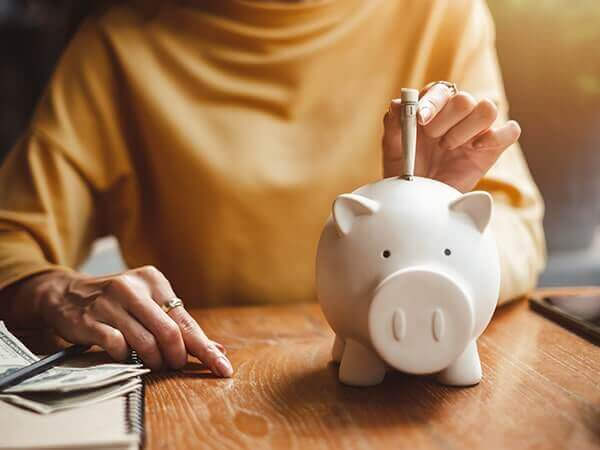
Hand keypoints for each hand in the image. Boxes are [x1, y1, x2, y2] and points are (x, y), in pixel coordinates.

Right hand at [30, 267, 232, 374]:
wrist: (66, 293)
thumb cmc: (117, 301)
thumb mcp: (149, 302)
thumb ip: (179, 324)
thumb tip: (216, 348)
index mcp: (153, 280)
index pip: (186, 320)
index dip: (205, 348)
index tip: (222, 367)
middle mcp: (132, 288)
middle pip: (169, 331)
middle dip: (177, 356)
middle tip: (175, 365)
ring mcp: (109, 303)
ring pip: (145, 342)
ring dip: (155, 361)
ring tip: (154, 364)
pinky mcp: (89, 320)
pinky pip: (117, 347)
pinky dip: (126, 358)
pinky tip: (126, 356)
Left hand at [382, 82, 520, 191]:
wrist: (418, 196)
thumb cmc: (406, 168)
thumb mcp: (393, 147)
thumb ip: (394, 124)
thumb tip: (397, 103)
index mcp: (435, 105)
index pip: (441, 90)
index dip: (432, 102)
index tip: (420, 120)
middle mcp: (458, 113)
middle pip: (465, 99)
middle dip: (445, 121)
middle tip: (432, 139)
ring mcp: (477, 128)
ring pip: (488, 108)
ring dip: (465, 129)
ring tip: (448, 147)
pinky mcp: (493, 146)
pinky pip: (510, 131)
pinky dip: (495, 136)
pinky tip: (474, 148)